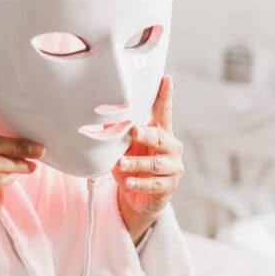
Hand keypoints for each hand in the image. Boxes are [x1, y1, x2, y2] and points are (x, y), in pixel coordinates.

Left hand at [113, 75, 183, 237]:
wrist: (139, 196)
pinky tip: (128, 182)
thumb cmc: (133, 165)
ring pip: (154, 163)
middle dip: (146, 134)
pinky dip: (139, 183)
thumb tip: (101, 116)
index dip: (165, 95)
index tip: (165, 79)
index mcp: (161, 131)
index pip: (163, 111)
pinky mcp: (169, 186)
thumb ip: (118, 132)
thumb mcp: (124, 147)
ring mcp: (173, 167)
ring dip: (135, 163)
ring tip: (120, 163)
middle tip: (133, 131)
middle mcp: (171, 147)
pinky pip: (154, 184)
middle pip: (160, 137)